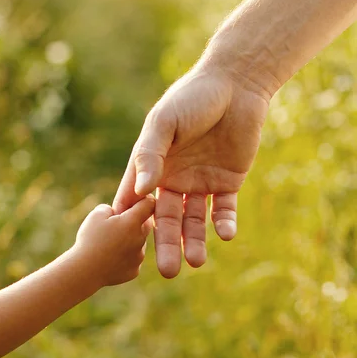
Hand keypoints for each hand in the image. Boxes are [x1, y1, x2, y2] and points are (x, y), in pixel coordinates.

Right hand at [73, 195, 154, 289]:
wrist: (84, 271)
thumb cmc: (89, 240)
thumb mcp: (96, 215)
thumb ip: (110, 208)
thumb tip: (115, 212)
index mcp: (132, 222)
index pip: (149, 205)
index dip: (143, 201)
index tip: (136, 202)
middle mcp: (140, 239)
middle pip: (145, 224)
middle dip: (135, 222)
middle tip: (119, 223)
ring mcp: (138, 257)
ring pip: (139, 243)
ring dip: (130, 240)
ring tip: (110, 243)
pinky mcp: (134, 271)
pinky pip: (133, 259)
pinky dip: (125, 257)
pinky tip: (110, 258)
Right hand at [113, 61, 271, 278]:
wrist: (235, 85)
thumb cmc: (192, 97)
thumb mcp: (164, 123)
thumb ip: (149, 155)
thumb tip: (138, 193)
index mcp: (153, 166)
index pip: (137, 200)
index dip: (130, 222)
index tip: (121, 247)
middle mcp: (174, 179)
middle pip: (168, 219)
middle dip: (167, 244)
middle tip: (167, 272)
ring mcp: (201, 183)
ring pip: (195, 221)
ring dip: (195, 241)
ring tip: (196, 262)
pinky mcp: (227, 182)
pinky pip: (224, 209)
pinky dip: (224, 222)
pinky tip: (224, 234)